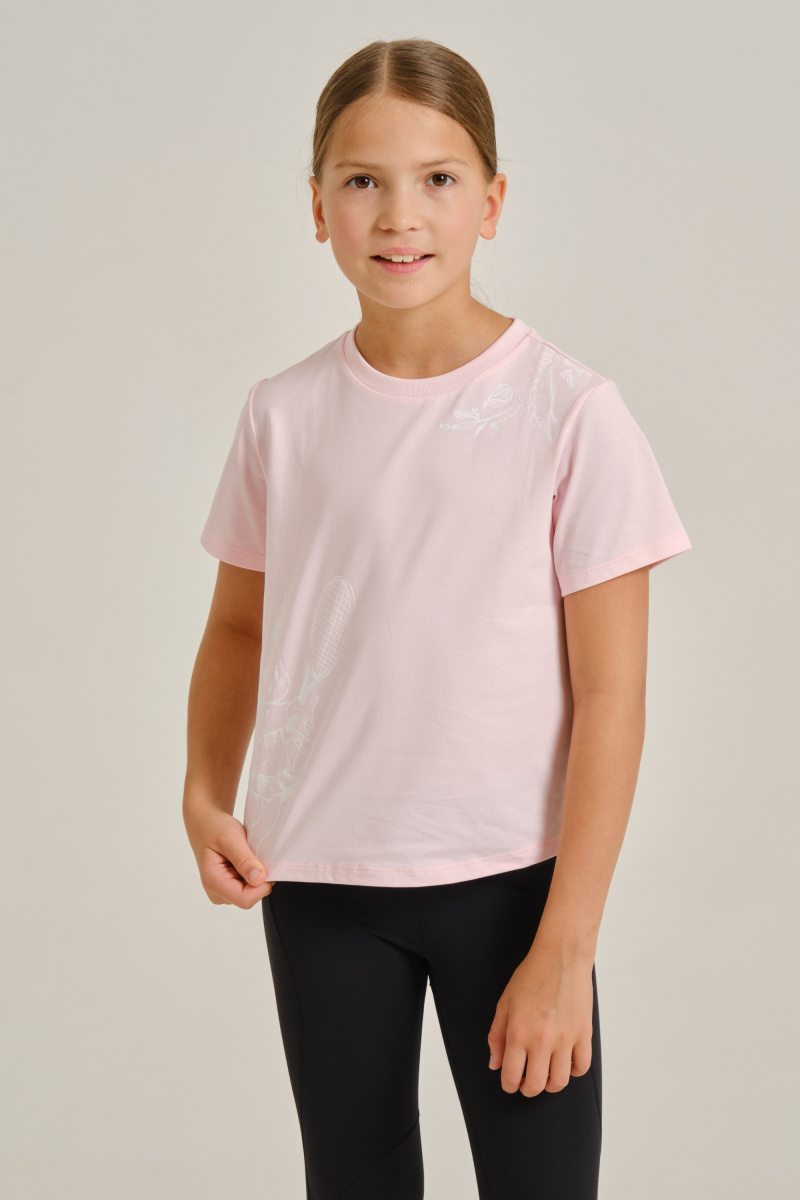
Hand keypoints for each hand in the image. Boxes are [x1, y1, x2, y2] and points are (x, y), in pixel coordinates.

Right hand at [185, 807, 274, 907]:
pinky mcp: (228, 887)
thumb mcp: (230, 838)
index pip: (245, 900)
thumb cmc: (214, 827)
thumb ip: (244, 859)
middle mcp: (216, 892)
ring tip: (245, 856)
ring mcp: (222, 891)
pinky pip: (249, 887)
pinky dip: (252, 873)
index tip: (265, 865)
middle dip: (258, 878)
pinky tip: (244, 860)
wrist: (205, 822)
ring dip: (255, 874)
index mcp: (213, 882)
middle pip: (249, 897)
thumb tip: (259, 879)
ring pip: (251, 893)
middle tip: (253, 855)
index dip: (261, 886)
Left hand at [487, 941, 593, 1096]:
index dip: (508, 1085)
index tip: (510, 1083)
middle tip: (526, 1082)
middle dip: (528, 1089)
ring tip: (546, 1075)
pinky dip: (573, 1071)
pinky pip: (581, 1067)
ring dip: (550, 1084)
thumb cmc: (531, 976)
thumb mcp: (505, 1003)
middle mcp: (542, 1040)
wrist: (560, 957)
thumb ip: (497, 1036)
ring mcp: (565, 1038)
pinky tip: (565, 1062)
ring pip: (559, 1082)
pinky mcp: (584, 1034)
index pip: (511, 1075)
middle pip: (536, 1085)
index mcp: (519, 1033)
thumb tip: (495, 1064)